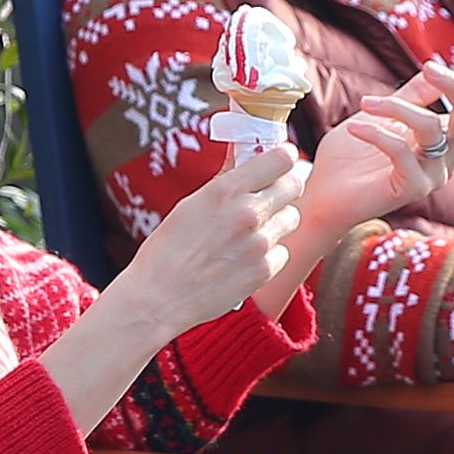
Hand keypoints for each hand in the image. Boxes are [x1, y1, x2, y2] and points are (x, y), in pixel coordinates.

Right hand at [124, 145, 306, 334]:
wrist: (159, 298)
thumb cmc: (166, 251)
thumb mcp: (191, 205)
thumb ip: (224, 181)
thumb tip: (241, 155)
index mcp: (226, 190)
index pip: (281, 159)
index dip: (284, 157)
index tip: (281, 161)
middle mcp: (248, 213)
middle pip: (294, 185)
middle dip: (285, 185)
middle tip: (273, 192)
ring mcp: (259, 243)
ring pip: (291, 218)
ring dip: (277, 220)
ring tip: (252, 231)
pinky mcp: (264, 271)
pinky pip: (282, 251)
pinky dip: (269, 252)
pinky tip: (245, 258)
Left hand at [303, 63, 453, 237]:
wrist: (323, 195)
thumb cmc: (349, 158)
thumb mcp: (381, 116)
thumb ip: (410, 96)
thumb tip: (433, 67)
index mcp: (445, 141)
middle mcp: (446, 159)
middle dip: (453, 88)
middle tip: (429, 68)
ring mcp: (432, 176)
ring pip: (432, 128)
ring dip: (396, 109)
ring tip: (366, 103)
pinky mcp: (412, 189)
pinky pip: (402, 149)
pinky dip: (376, 132)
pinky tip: (354, 127)